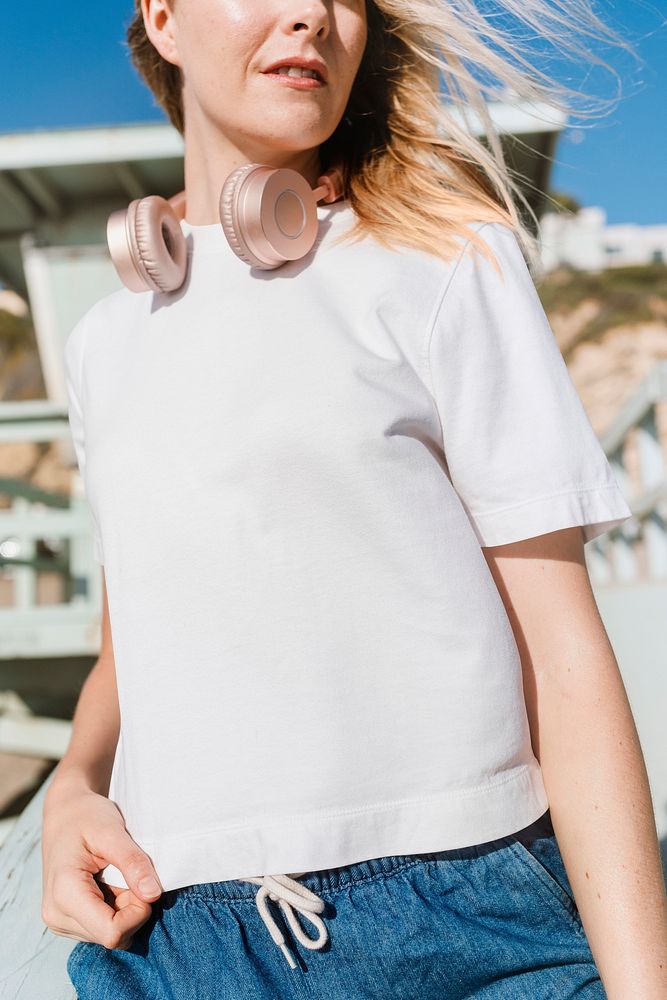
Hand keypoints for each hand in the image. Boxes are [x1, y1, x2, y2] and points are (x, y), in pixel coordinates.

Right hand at [41, 780, 163, 950]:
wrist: (65, 812)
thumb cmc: (86, 816)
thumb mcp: (112, 831)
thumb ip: (133, 862)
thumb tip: (153, 895)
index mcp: (64, 895)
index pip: (112, 933)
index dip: (137, 912)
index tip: (141, 881)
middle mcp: (56, 916)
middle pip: (112, 937)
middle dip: (132, 909)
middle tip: (131, 874)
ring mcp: (59, 921)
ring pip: (110, 936)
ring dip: (125, 909)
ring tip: (118, 876)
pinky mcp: (67, 921)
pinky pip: (103, 929)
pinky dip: (116, 910)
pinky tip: (111, 884)